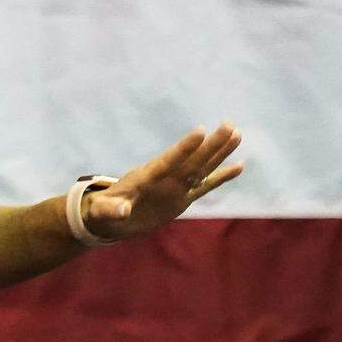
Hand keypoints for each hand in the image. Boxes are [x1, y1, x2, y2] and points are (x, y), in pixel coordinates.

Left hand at [70, 122, 244, 241]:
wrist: (109, 217)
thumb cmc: (102, 212)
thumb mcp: (102, 212)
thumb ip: (111, 210)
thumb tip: (122, 211)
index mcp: (146, 177)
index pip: (168, 160)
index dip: (184, 147)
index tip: (200, 131)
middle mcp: (165, 177)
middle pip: (192, 159)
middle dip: (211, 144)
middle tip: (229, 124)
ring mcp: (175, 186)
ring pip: (202, 167)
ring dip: (220, 152)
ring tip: (237, 134)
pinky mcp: (183, 197)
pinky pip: (206, 185)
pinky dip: (222, 177)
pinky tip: (239, 166)